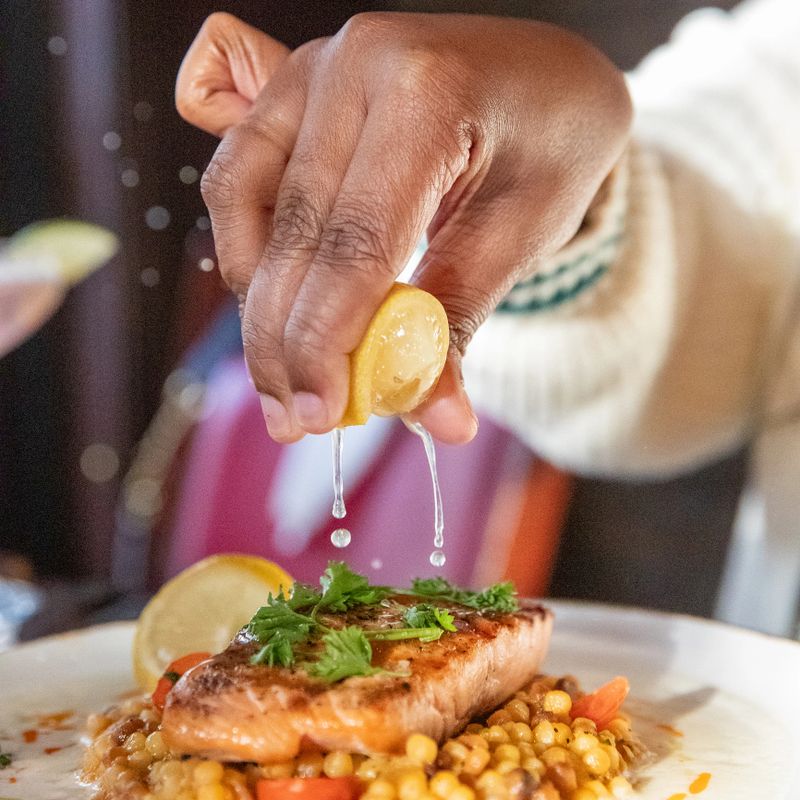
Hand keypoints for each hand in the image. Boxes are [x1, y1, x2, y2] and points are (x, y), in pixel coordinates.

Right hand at [177, 12, 630, 442]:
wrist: (547, 73)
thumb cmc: (551, 141)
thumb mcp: (524, 232)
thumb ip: (459, 321)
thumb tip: (434, 419)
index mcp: (428, 90)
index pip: (357, 242)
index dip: (328, 340)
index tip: (322, 414)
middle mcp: (355, 63)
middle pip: (293, 230)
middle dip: (284, 341)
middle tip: (294, 419)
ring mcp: (314, 66)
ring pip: (244, 200)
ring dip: (255, 301)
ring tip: (280, 376)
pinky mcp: (291, 85)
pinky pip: (240, 175)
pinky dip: (249, 248)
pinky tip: (271, 303)